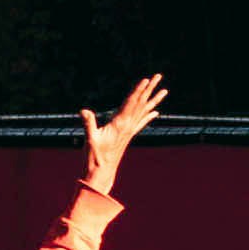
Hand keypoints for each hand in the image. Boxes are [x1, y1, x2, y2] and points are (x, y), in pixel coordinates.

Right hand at [76, 76, 165, 192]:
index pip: (131, 103)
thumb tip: (83, 111)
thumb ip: (88, 123)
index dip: (138, 90)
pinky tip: (155, 111)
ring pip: (144, 111)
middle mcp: (128, 126)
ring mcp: (130, 131)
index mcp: (120, 124)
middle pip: (141, 103)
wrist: (102, 173)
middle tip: (158, 76)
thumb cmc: (95, 157)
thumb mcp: (90, 139)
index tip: (146, 80)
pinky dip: (149, 115)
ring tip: (164, 90)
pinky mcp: (128, 136)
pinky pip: (141, 122)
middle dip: (149, 89)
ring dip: (154, 100)